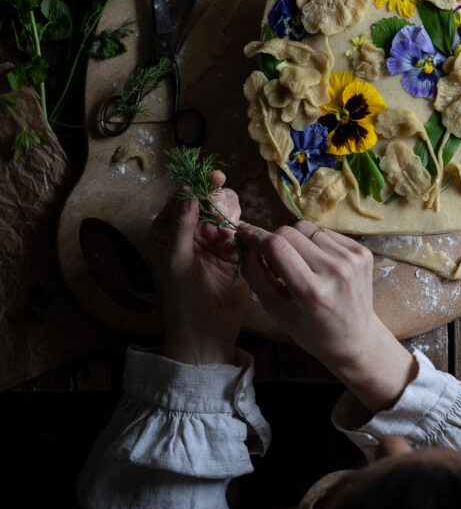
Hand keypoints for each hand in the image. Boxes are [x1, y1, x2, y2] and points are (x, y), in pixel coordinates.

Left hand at [150, 170, 247, 364]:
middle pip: (210, 197)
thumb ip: (182, 226)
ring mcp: (215, 238)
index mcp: (169, 229)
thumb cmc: (183, 299)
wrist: (207, 331)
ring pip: (228, 209)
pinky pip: (242, 227)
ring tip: (227, 236)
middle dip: (218, 200)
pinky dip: (241, 231)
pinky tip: (234, 246)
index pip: (185, 197)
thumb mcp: (176, 261)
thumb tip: (189, 193)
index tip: (215, 177)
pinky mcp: (235, 248)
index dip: (199, 184)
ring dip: (230, 216)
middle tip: (222, 213)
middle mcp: (192, 229)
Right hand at [235, 219, 415, 412]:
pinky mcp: (363, 252)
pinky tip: (318, 264)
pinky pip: (326, 232)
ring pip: (307, 228)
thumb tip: (244, 243)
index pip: (276, 246)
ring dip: (296, 242)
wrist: (356, 339)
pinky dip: (315, 243)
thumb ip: (256, 276)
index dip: (254, 235)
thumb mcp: (277, 311)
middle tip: (273, 261)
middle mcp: (335, 271)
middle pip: (290, 231)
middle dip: (273, 240)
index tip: (242, 231)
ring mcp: (352, 259)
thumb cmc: (311, 331)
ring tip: (300, 266)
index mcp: (311, 291)